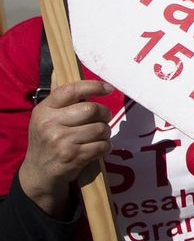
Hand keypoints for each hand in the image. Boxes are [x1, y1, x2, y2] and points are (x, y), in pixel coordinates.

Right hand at [18, 81, 113, 217]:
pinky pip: (102, 146)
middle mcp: (50, 123)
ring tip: (99, 135)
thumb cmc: (47, 139)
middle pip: (92, 110)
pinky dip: (106, 147)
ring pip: (100, 129)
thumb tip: (58, 68)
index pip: (71, 90)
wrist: (39, 172)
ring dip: (105, 133)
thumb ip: (57, 96)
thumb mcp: (45, 116)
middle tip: (103, 118)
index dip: (93, 86)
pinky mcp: (73, 156)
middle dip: (104, 114)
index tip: (108, 89)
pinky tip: (99, 148)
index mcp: (44, 109)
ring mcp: (61, 141)